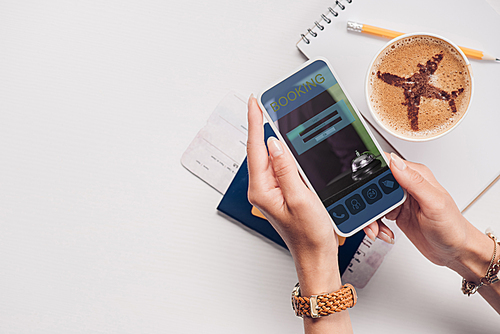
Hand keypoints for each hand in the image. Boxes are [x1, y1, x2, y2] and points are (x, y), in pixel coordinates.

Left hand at [246, 95, 339, 294]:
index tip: (255, 102)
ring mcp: (270, 190)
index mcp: (262, 189)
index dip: (254, 122)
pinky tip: (288, 142)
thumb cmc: (309, 234)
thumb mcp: (300, 198)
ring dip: (272, 136)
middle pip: (259, 149)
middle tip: (267, 102)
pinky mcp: (280, 191)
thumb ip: (286, 169)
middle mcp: (262, 188)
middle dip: (261, 124)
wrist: (316, 255)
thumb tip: (274, 143)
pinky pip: (279, 165)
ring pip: (269, 156)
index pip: (255, 148)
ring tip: (276, 115)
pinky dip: (282, 151)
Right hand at [370, 153, 491, 274]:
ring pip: (371, 202)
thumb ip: (413, 181)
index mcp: (415, 176)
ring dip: (370, 218)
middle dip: (365, 202)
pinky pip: (375, 216)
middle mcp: (405, 186)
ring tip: (377, 230)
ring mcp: (399, 200)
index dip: (370, 174)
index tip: (364, 190)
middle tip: (370, 217)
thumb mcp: (434, 202)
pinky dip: (375, 226)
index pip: (385, 165)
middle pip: (373, 186)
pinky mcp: (395, 213)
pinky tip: (384, 233)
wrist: (455, 252)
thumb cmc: (452, 227)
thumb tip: (394, 161)